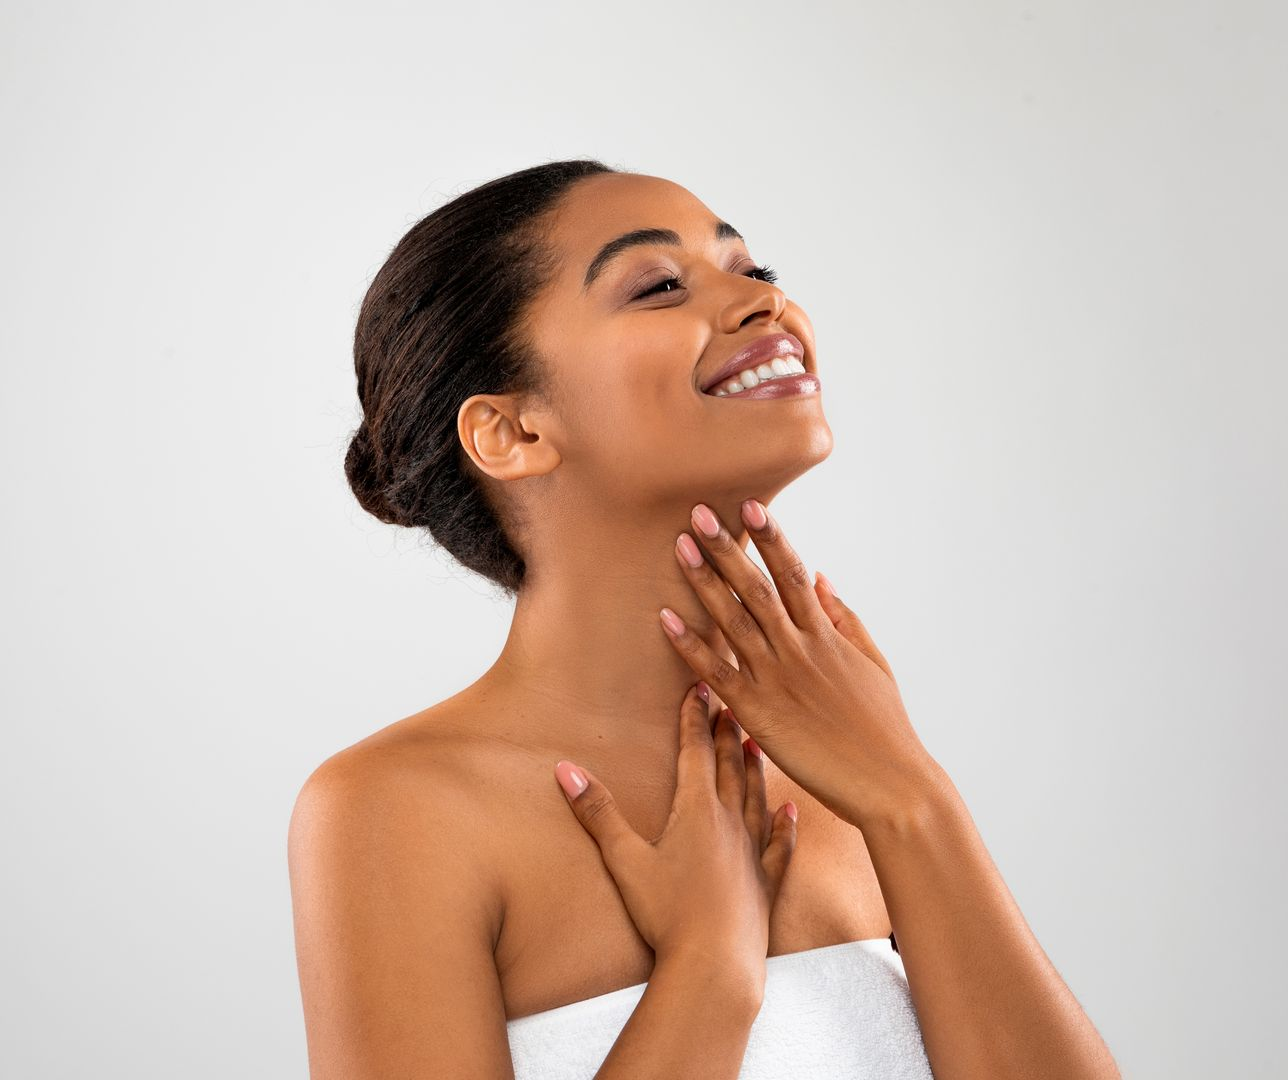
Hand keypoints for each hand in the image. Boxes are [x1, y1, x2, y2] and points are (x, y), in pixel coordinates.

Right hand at [553, 683, 797, 982]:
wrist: (717, 963)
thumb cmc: (668, 913)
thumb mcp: (624, 860)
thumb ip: (597, 811)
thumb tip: (565, 769)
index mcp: (696, 810)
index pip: (695, 750)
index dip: (694, 717)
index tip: (698, 687)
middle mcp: (729, 822)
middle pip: (728, 766)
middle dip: (726, 731)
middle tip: (730, 702)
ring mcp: (751, 852)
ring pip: (755, 796)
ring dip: (755, 767)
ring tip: (756, 742)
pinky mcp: (765, 883)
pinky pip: (779, 845)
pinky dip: (784, 824)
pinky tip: (790, 811)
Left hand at [661, 499, 945, 831]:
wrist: (890, 783)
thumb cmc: (885, 727)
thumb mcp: (873, 662)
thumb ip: (845, 617)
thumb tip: (820, 576)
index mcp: (826, 635)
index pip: (793, 573)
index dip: (771, 538)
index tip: (749, 505)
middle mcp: (799, 649)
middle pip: (756, 587)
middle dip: (726, 548)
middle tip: (698, 512)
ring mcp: (777, 679)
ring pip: (733, 621)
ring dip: (703, 582)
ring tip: (679, 547)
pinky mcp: (758, 713)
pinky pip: (717, 672)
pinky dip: (690, 644)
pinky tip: (665, 618)